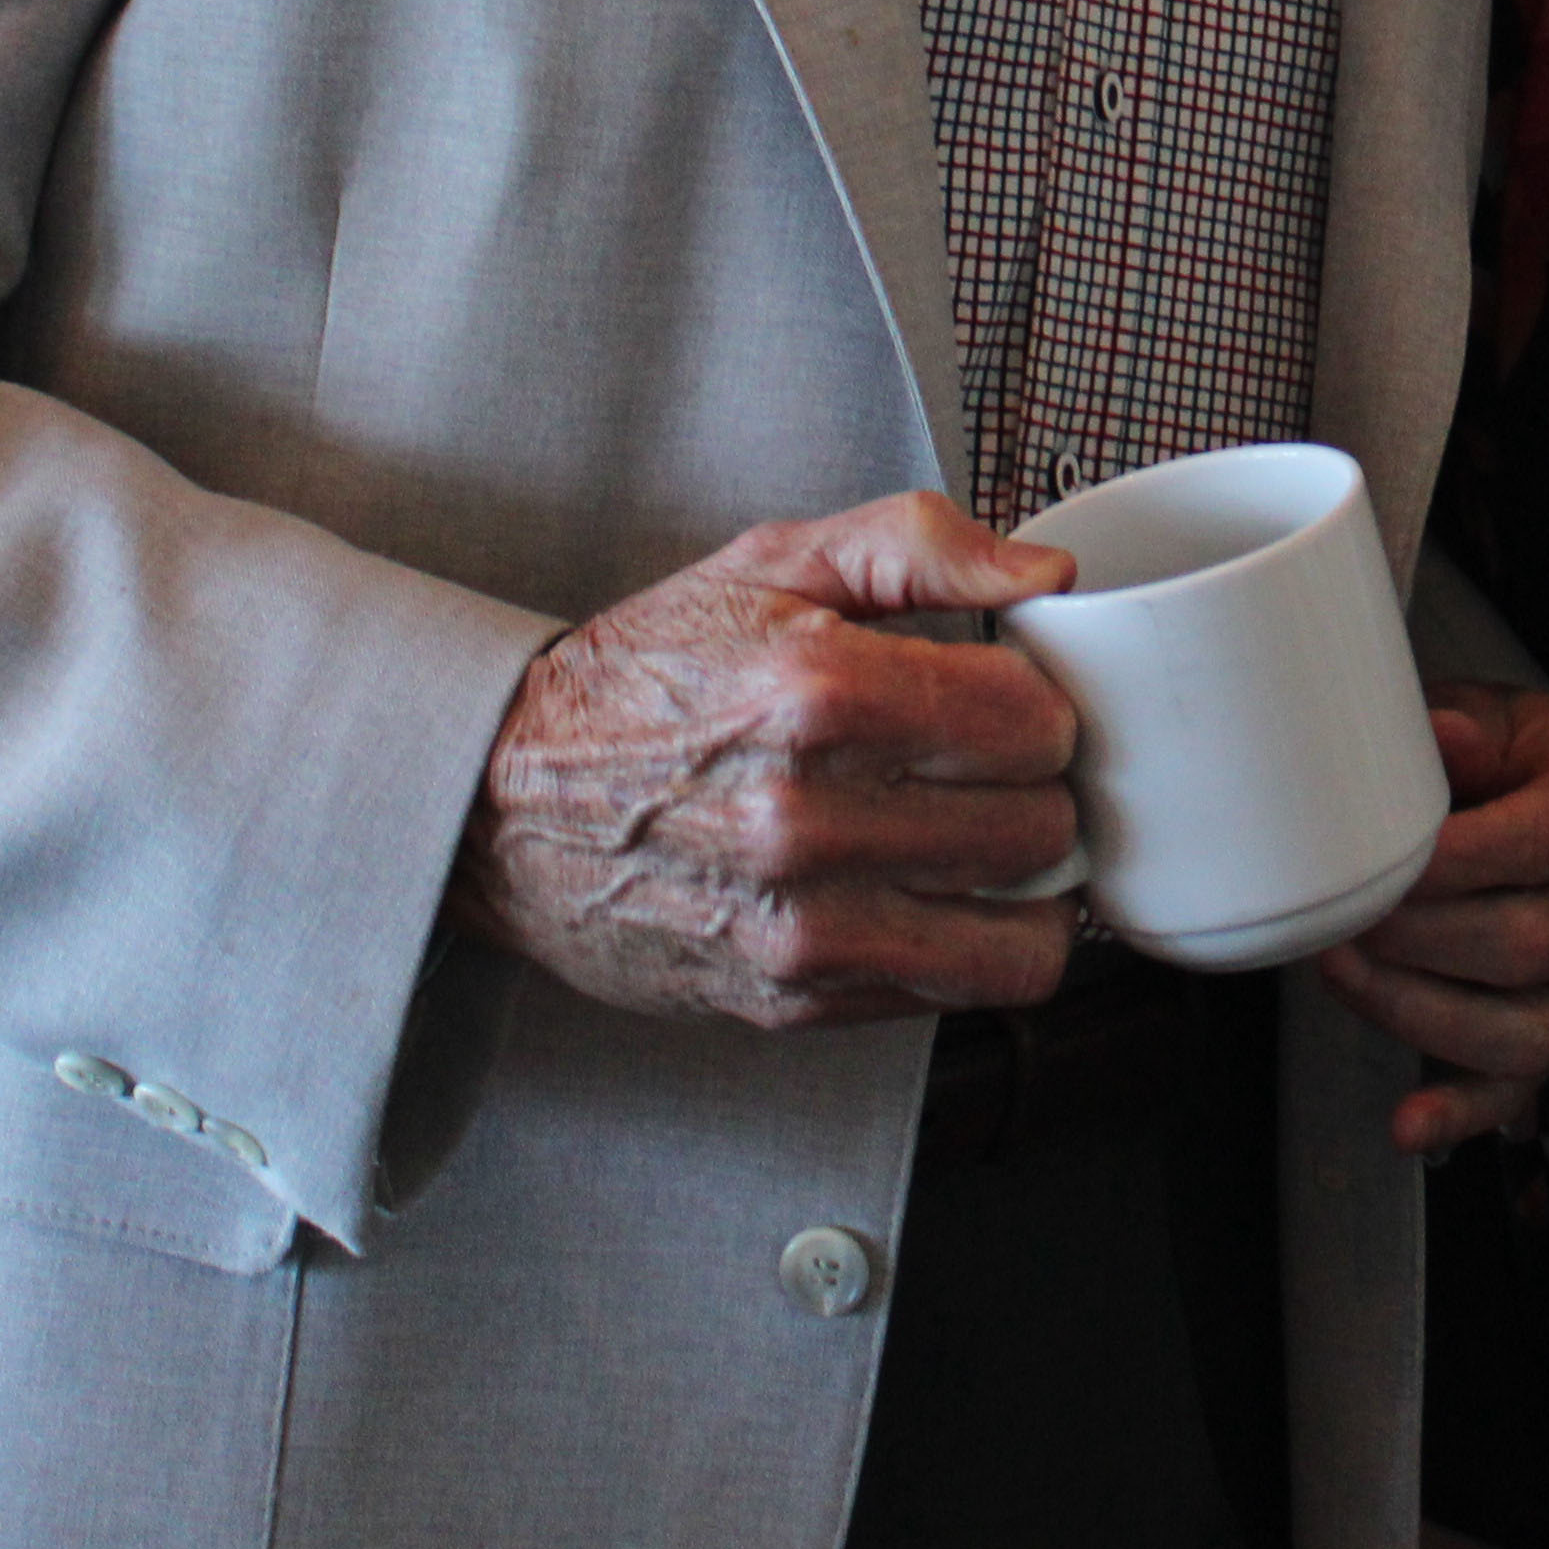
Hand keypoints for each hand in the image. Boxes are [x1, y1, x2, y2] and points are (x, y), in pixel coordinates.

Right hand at [450, 494, 1082, 1029]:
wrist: (501, 805)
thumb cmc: (643, 679)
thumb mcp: (768, 564)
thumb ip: (918, 545)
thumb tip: (1047, 577)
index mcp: (814, 694)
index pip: (1036, 722)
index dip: (1039, 704)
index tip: (1004, 701)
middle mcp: (809, 822)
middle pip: (1042, 827)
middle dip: (1034, 791)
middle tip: (990, 772)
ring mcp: (800, 929)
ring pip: (1023, 939)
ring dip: (1024, 889)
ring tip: (982, 844)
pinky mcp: (791, 1003)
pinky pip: (956, 993)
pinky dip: (968, 947)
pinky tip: (927, 896)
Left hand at [1310, 681, 1548, 1157]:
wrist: (1507, 783)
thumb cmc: (1487, 748)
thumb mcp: (1478, 711)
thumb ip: (1462, 726)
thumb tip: (1447, 737)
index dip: (1461, 860)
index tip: (1388, 860)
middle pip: (1533, 941)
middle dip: (1421, 936)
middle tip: (1345, 911)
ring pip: (1530, 1027)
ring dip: (1420, 1010)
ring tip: (1342, 970)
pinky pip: (1519, 1088)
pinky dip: (1459, 1113)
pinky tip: (1406, 1124)